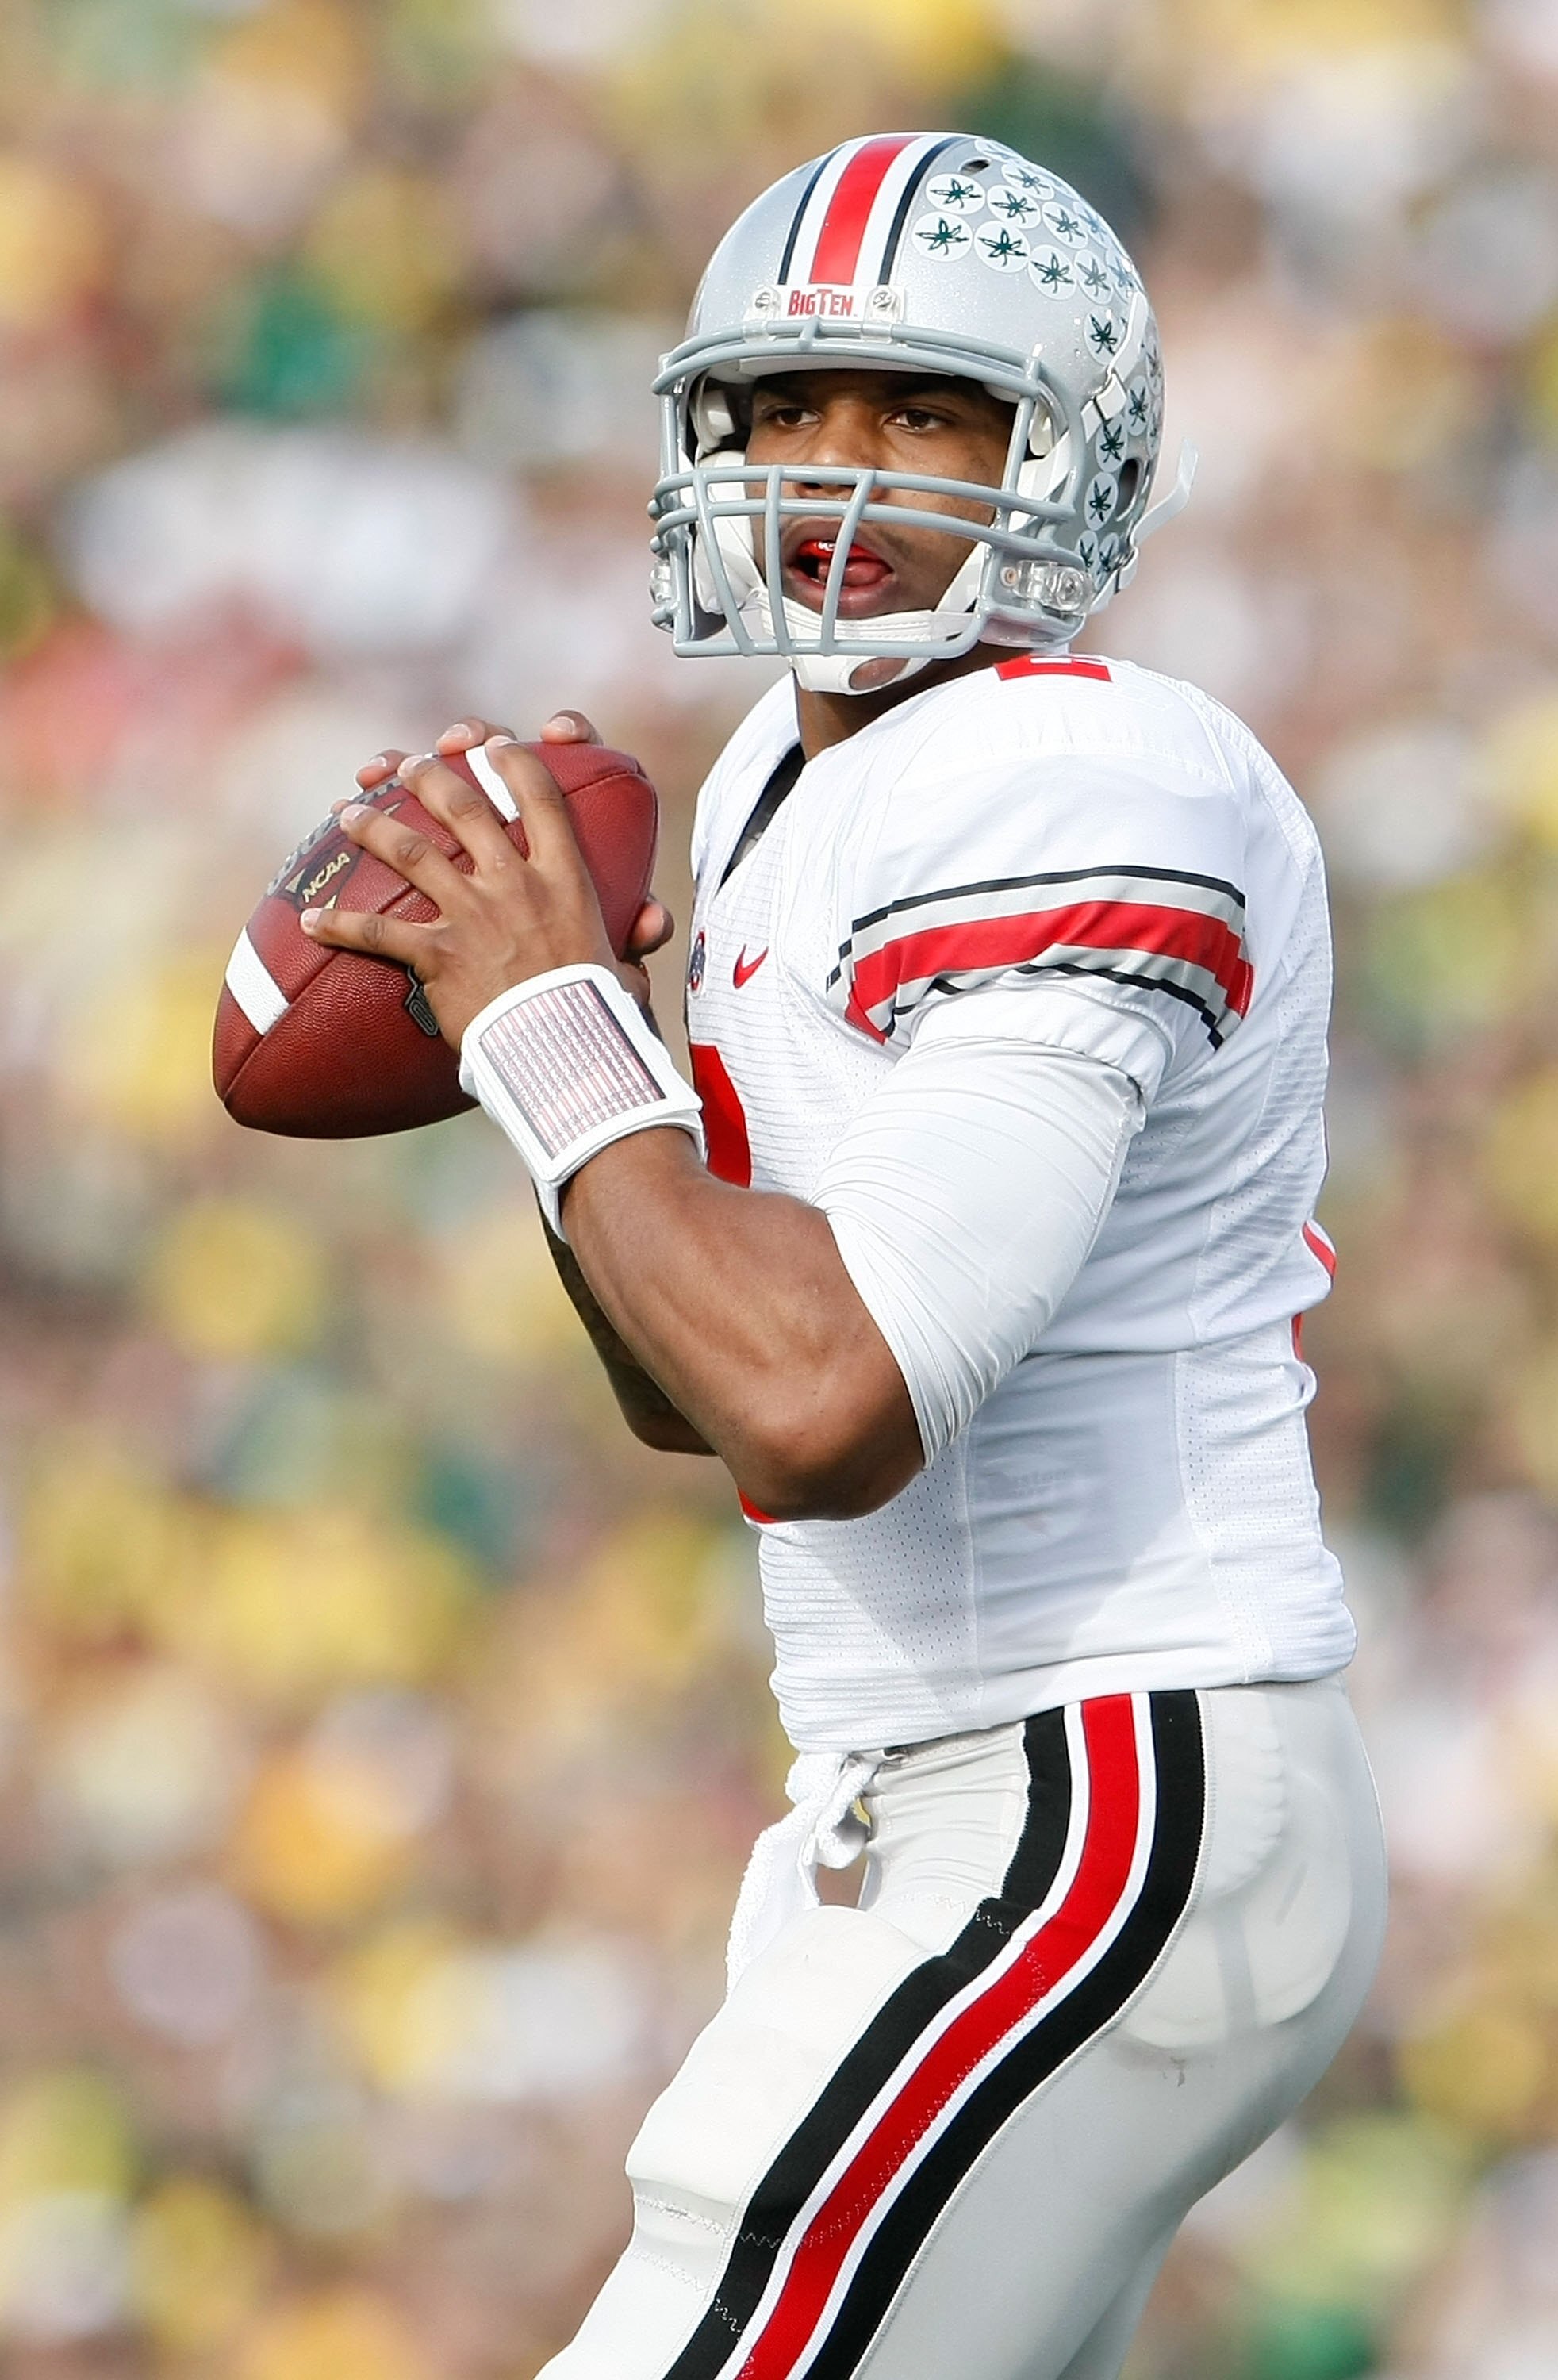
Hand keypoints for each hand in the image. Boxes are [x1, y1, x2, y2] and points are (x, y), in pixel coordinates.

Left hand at [302, 730, 613, 1045]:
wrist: (568, 1055)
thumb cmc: (602, 1016)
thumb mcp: (628, 968)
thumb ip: (633, 937)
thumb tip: (654, 918)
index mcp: (565, 879)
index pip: (541, 798)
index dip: (514, 763)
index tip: (493, 747)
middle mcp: (515, 884)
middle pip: (464, 808)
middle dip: (429, 777)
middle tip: (405, 766)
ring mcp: (474, 916)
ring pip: (412, 853)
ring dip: (373, 828)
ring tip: (346, 812)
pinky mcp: (439, 956)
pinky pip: (378, 933)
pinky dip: (339, 925)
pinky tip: (309, 920)